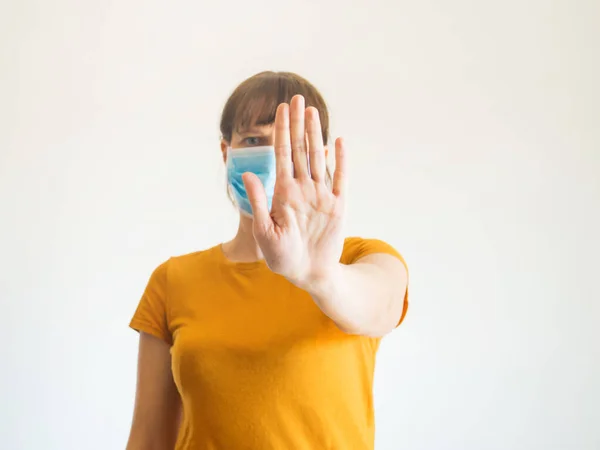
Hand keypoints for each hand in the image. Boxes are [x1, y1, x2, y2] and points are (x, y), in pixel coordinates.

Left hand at [242, 95, 346, 287]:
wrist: (308, 273)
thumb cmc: (282, 257)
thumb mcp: (265, 230)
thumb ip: (257, 201)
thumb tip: (247, 173)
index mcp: (283, 192)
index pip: (282, 154)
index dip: (282, 130)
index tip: (281, 108)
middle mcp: (302, 188)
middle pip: (300, 149)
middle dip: (297, 123)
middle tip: (297, 98)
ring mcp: (320, 195)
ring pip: (318, 157)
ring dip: (316, 134)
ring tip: (313, 111)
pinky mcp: (337, 205)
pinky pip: (339, 178)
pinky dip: (340, 160)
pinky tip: (338, 142)